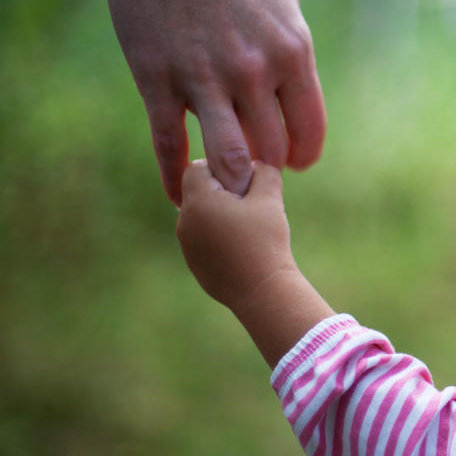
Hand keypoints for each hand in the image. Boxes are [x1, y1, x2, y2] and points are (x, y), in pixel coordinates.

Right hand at [104, 0, 325, 202]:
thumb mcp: (281, 1)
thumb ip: (288, 52)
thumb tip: (290, 96)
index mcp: (292, 52)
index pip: (308, 131)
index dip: (301, 155)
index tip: (292, 161)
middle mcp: (255, 71)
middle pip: (271, 152)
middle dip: (265, 167)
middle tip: (253, 168)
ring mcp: (205, 78)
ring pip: (227, 159)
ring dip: (229, 179)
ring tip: (224, 184)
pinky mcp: (157, 79)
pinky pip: (169, 145)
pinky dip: (176, 177)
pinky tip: (179, 193)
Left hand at [176, 159, 293, 311]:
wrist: (262, 291)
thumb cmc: (265, 241)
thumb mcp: (270, 198)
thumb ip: (264, 171)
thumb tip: (257, 164)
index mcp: (198, 201)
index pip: (197, 167)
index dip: (221, 167)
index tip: (244, 182)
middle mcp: (185, 221)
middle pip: (197, 191)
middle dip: (221, 190)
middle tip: (250, 203)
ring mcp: (187, 245)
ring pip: (200, 215)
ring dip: (220, 213)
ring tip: (249, 227)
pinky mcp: (195, 263)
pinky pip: (203, 238)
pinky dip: (219, 235)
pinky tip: (243, 246)